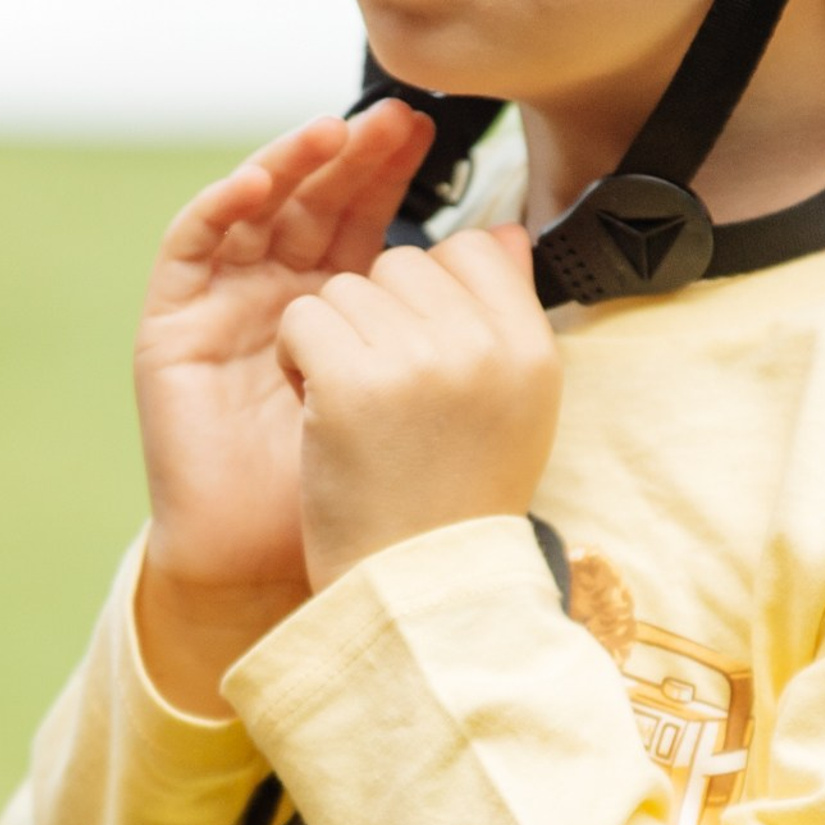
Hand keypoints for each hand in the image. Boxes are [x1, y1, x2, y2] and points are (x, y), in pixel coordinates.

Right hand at [134, 101, 432, 713]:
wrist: (287, 568)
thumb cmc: (362, 497)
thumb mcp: (430, 394)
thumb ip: (463, 319)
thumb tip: (512, 237)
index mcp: (344, 311)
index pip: (363, 218)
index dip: (389, 172)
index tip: (433, 134)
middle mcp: (280, 297)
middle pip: (311, 202)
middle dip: (350, 156)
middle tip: (394, 120)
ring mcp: (224, 308)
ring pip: (252, 209)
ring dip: (288, 163)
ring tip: (330, 134)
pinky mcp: (174, 327)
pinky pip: (190, 248)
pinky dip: (220, 206)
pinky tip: (258, 181)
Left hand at [277, 229, 560, 594]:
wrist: (416, 591)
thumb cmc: (454, 505)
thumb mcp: (515, 407)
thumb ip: (507, 314)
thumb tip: (499, 233)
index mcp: (529, 347)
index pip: (473, 250)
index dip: (430, 295)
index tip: (421, 356)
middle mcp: (482, 344)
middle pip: (402, 262)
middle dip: (377, 316)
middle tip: (381, 391)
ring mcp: (417, 359)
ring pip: (346, 287)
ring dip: (332, 339)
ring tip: (351, 407)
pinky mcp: (351, 379)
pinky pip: (304, 317)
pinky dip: (296, 360)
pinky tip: (315, 410)